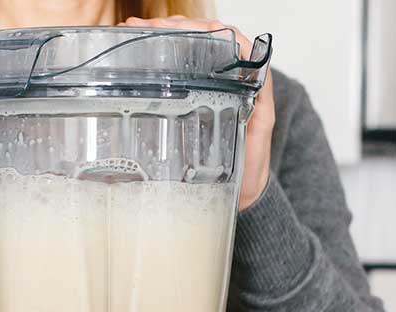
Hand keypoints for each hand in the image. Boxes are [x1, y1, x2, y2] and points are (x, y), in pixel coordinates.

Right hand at [122, 15, 274, 209]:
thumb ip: (260, 113)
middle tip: (142, 29)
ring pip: (188, 52)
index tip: (175, 28)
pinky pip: (178, 74)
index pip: (228, 41)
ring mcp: (207, 93)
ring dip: (163, 38)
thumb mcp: (257, 143)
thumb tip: (259, 82)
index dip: (203, 29)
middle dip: (174, 28)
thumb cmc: (249, 174)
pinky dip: (159, 59)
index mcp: (247, 86)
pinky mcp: (192, 106)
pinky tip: (138, 55)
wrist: (240, 198)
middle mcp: (228, 83)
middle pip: (204, 40)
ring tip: (135, 33)